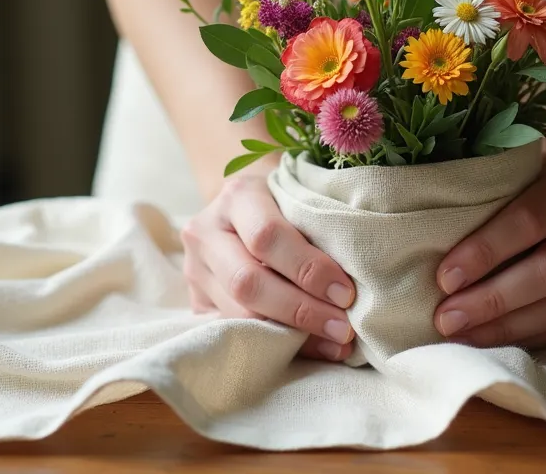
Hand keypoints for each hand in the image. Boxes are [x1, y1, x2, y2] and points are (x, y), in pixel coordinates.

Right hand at [181, 174, 357, 360]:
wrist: (246, 205)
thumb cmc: (286, 201)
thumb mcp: (298, 200)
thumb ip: (316, 232)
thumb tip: (350, 292)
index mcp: (237, 196)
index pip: (267, 236)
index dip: (308, 269)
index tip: (346, 294)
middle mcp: (206, 232)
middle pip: (247, 282)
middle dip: (301, 310)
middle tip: (342, 328)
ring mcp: (196, 270)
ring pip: (238, 314)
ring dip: (293, 335)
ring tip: (335, 344)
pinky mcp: (197, 302)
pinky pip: (237, 330)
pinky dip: (280, 344)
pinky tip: (312, 349)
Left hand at [433, 153, 545, 348]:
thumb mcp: (535, 167)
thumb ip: (497, 185)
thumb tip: (426, 220)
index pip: (530, 219)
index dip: (486, 250)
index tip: (444, 276)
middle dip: (492, 298)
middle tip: (445, 318)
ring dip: (507, 327)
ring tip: (461, 336)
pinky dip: (528, 337)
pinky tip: (491, 342)